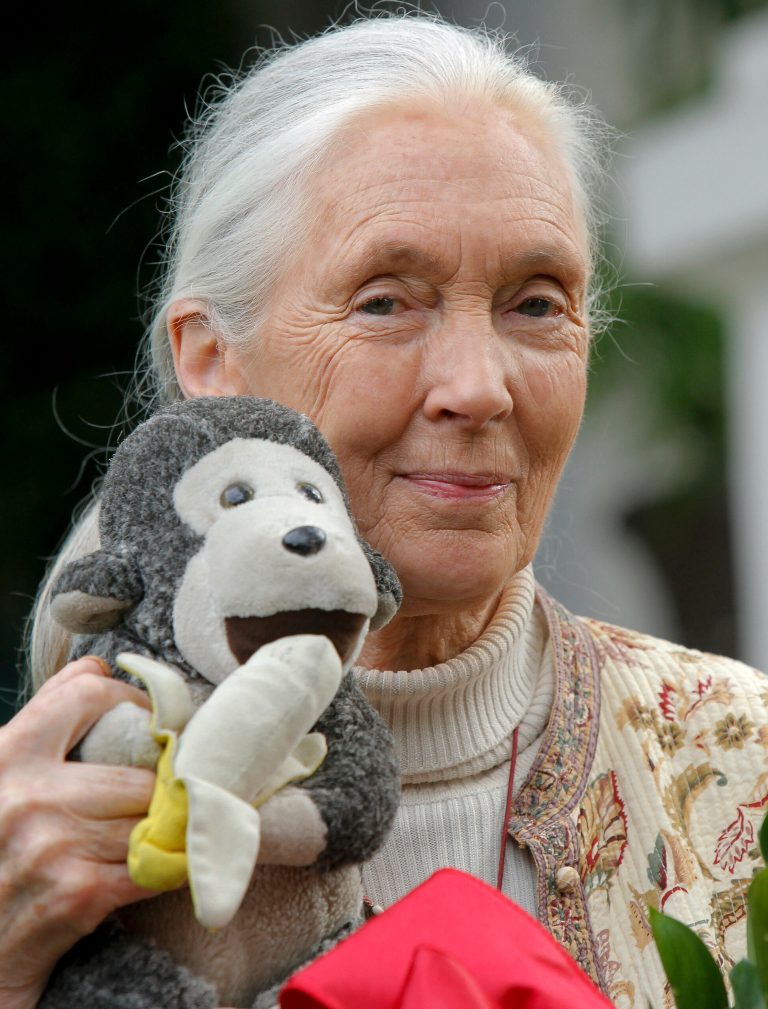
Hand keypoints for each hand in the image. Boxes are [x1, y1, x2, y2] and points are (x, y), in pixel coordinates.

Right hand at [0, 658, 156, 1008]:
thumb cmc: (0, 845)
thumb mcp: (5, 773)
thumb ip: (47, 717)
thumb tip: (100, 668)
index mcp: (8, 755)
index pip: (87, 694)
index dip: (133, 701)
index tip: (152, 720)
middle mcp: (27, 796)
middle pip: (137, 772)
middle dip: (160, 788)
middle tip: (171, 793)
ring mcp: (54, 845)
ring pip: (151, 818)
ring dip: (165, 829)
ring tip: (165, 831)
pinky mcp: (80, 893)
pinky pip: (155, 864)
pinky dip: (168, 866)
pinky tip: (163, 865)